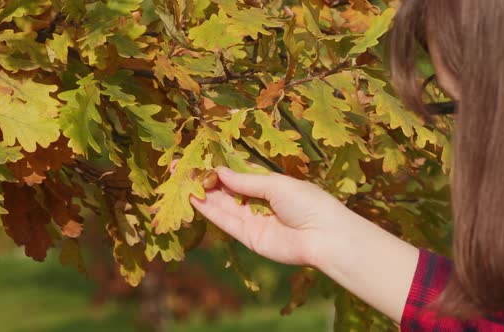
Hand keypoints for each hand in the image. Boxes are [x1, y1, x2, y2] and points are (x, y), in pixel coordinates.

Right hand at [189, 166, 352, 266]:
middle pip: (225, 189)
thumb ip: (245, 180)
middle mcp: (257, 201)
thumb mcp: (276, 184)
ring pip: (221, 204)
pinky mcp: (247, 236)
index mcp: (269, 184)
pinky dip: (209, 210)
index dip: (217, 166)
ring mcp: (251, 219)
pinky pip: (224, 221)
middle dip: (204, 178)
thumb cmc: (308, 203)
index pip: (237, 173)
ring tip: (180, 180)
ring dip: (201, 193)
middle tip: (180, 168)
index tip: (197, 157)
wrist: (323, 237)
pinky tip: (193, 198)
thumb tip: (219, 171)